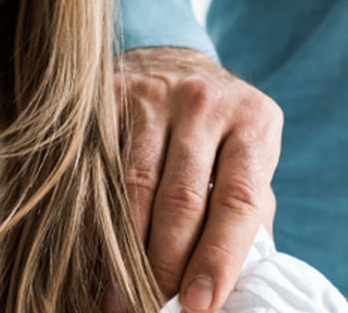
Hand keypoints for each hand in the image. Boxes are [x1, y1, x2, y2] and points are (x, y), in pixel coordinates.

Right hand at [116, 47, 280, 312]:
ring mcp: (153, 96)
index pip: (238, 202)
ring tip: (121, 294)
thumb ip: (250, 212)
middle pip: (182, 199)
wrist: (170, 59)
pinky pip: (99, 167)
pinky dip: (94, 216)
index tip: (202, 303)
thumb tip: (238, 284)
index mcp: (254, 123)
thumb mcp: (248, 156)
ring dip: (126, 248)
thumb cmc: (217, 129)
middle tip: (155, 305)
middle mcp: (205, 104)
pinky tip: (93, 252)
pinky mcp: (110, 97)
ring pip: (135, 186)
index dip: (218, 258)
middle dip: (166, 263)